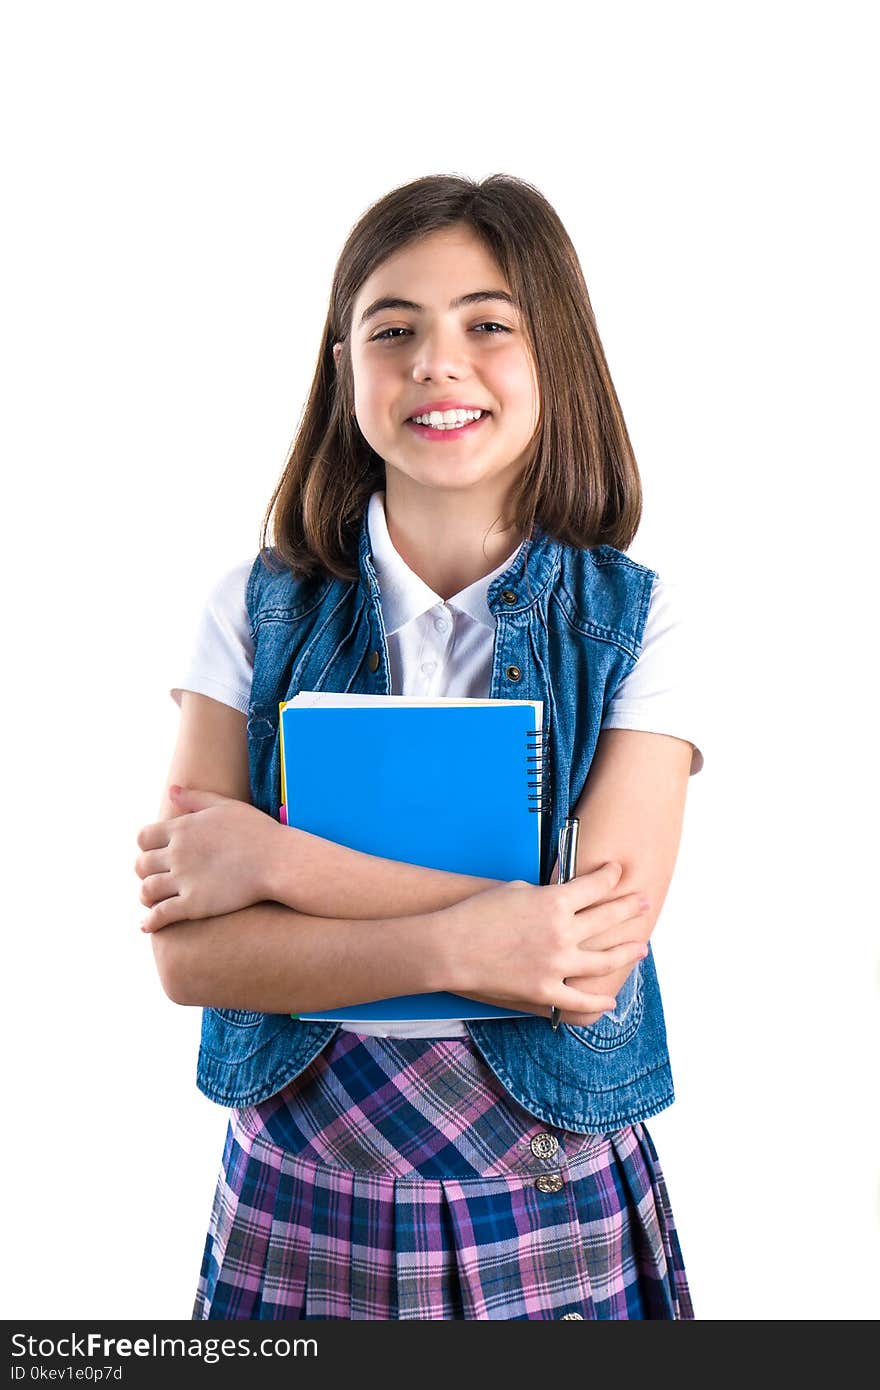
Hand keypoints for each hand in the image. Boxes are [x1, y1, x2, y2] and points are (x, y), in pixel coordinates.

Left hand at [134, 786, 286, 931]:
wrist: (279, 860)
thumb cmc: (258, 831)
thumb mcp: (226, 806)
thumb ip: (195, 798)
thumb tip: (171, 790)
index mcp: (182, 828)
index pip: (143, 838)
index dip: (146, 847)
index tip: (156, 854)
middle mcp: (177, 853)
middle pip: (141, 865)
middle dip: (145, 872)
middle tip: (155, 877)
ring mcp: (184, 879)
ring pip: (146, 891)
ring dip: (146, 897)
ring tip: (152, 901)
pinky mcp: (193, 905)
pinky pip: (159, 916)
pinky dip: (149, 923)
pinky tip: (148, 926)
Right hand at [435, 861, 649, 1026]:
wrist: (450, 947)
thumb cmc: (476, 913)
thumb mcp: (515, 890)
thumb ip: (545, 895)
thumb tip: (561, 901)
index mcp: (555, 901)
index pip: (596, 885)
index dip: (611, 876)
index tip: (618, 872)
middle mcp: (563, 933)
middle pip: (608, 918)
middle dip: (629, 908)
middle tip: (643, 903)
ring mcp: (557, 965)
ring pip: (604, 961)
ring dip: (626, 953)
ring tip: (640, 948)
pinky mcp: (545, 991)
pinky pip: (580, 1000)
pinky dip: (598, 1001)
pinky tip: (610, 999)